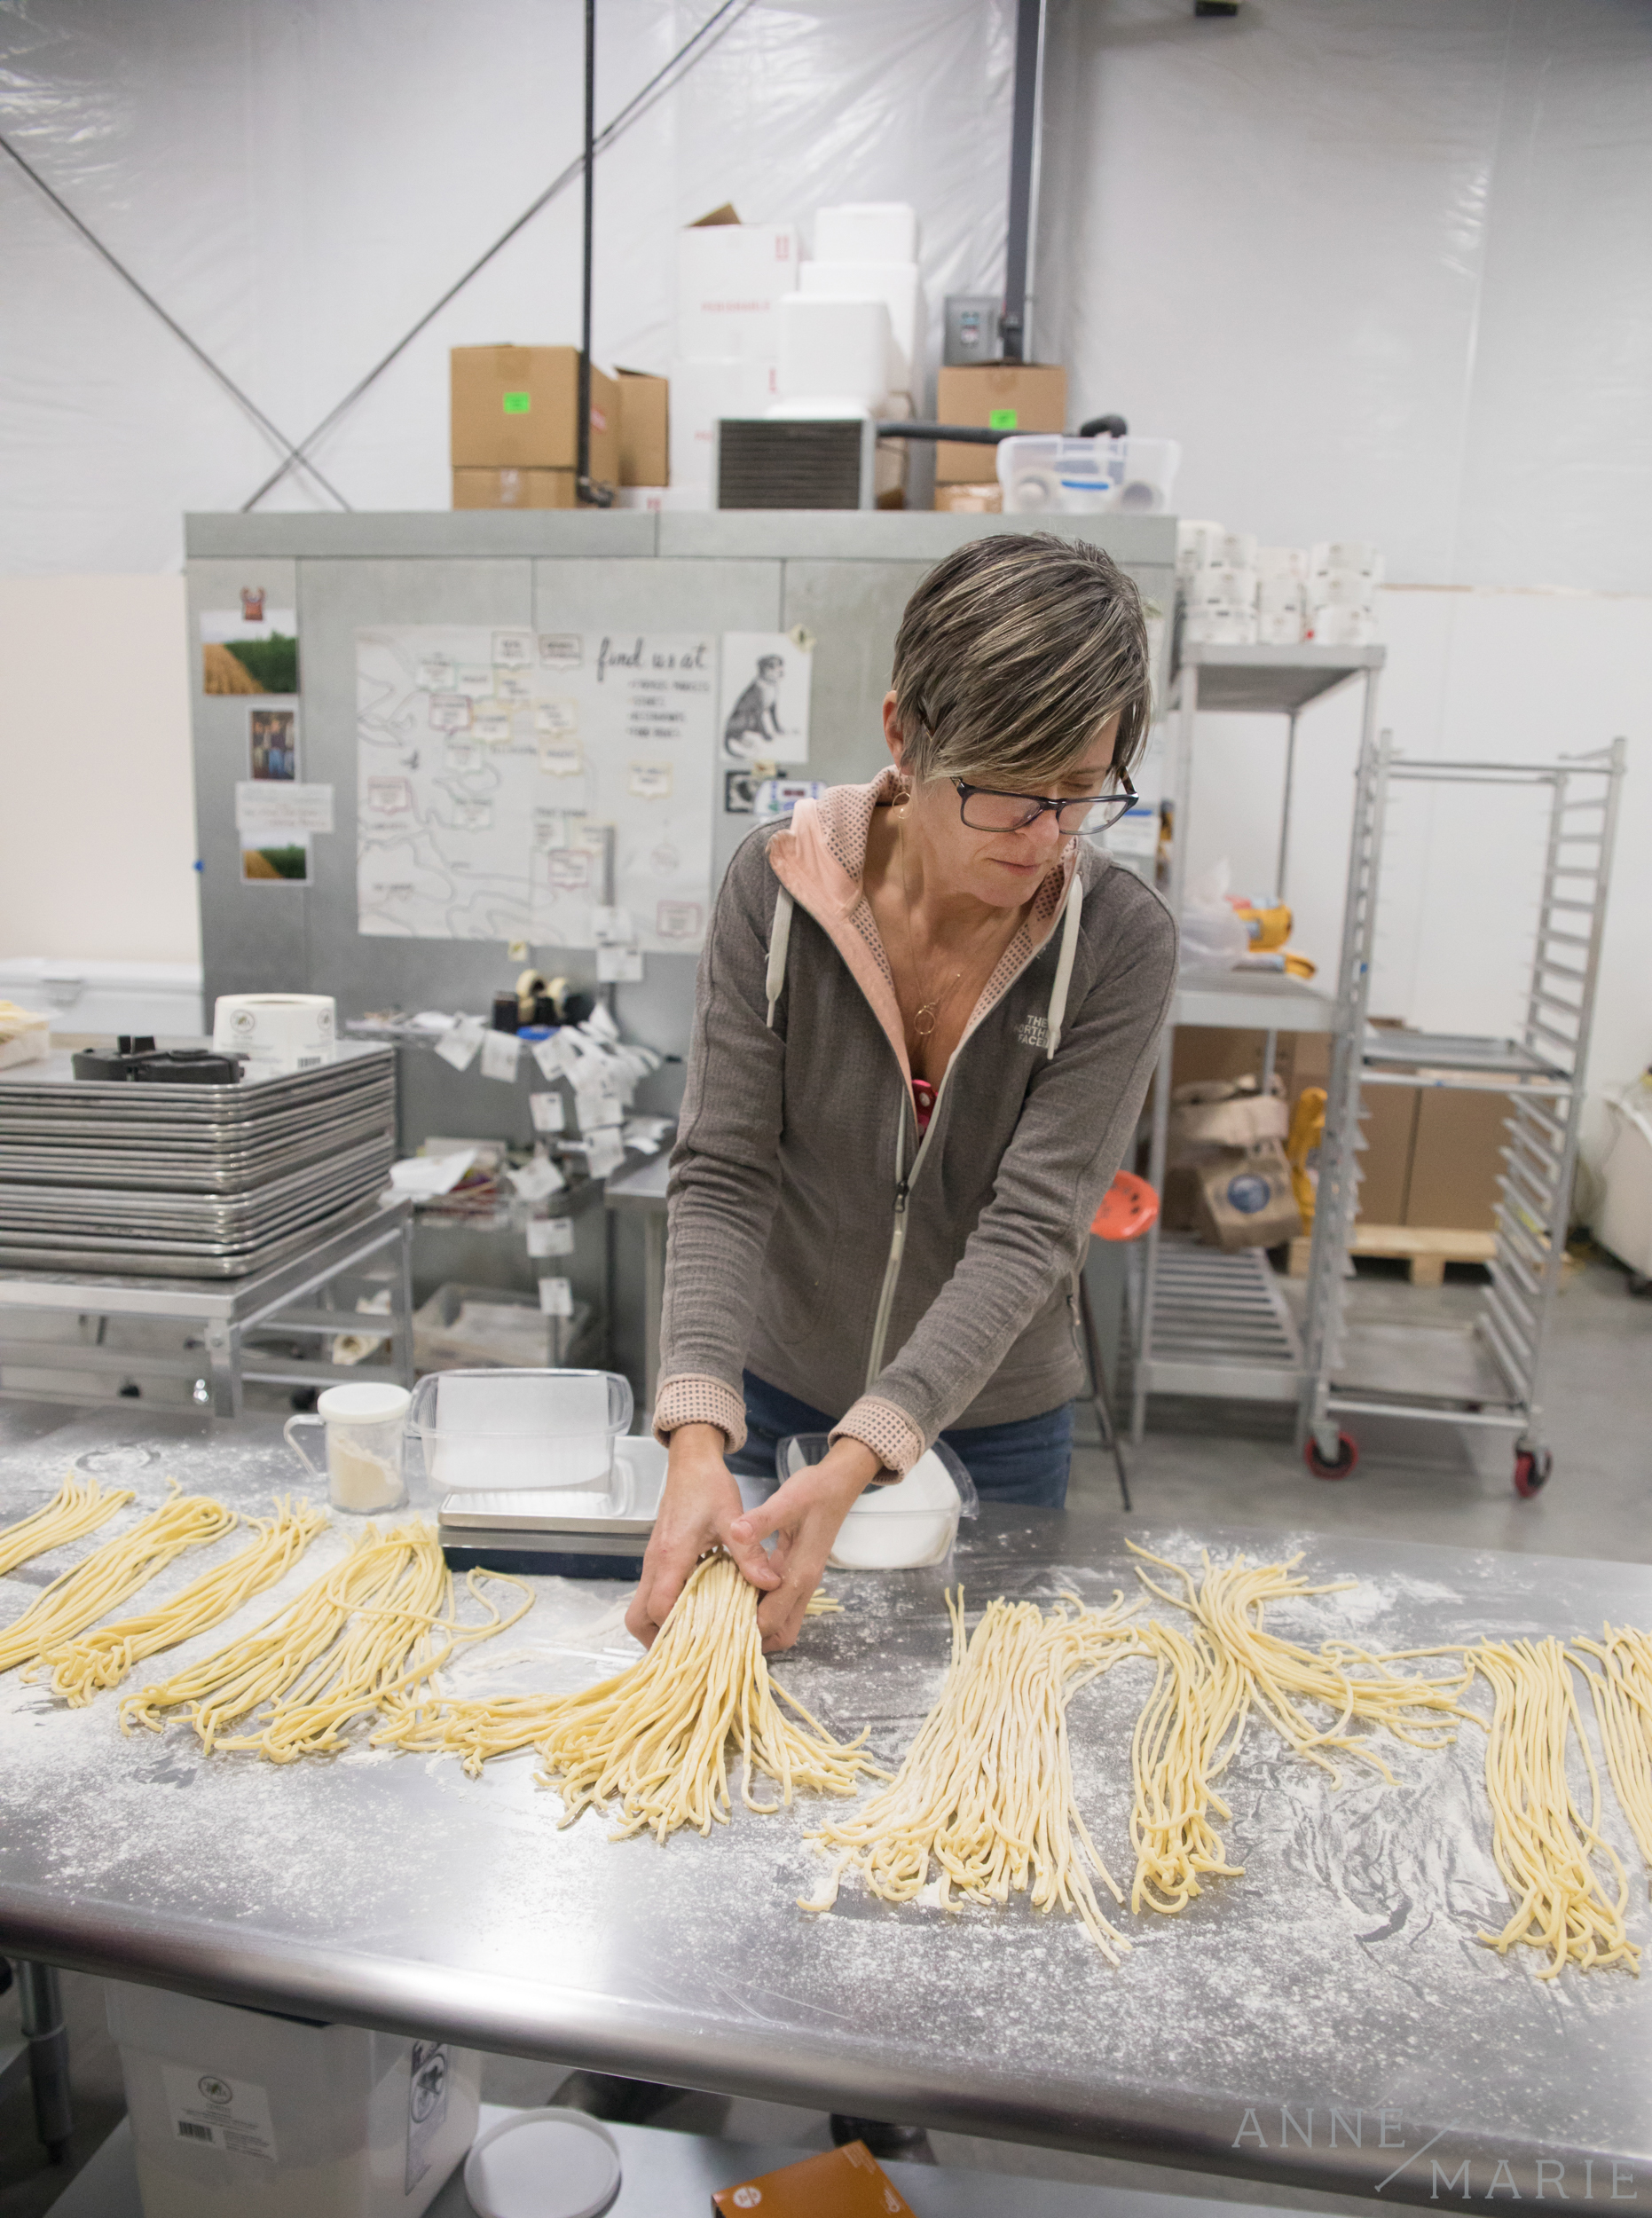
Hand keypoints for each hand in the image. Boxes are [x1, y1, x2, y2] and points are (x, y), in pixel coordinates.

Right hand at [626, 1425, 779, 1648]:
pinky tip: (701, 1608)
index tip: (701, 1645)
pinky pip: (654, 1593)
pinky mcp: (660, 1558)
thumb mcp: (733, 1518)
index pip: (659, 1608)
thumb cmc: (708, 1486)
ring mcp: (654, 1562)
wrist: (691, 1462)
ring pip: (643, 1608)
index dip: (675, 1631)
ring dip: (664, 1625)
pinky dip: (670, 1608)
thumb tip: (770, 1583)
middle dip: (659, 1640)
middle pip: (638, 1618)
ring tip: (698, 1634)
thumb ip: (749, 1552)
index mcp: (671, 1556)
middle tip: (693, 1650)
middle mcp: (655, 1563)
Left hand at [729, 1438, 880, 1653]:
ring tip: (723, 1616)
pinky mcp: (795, 1574)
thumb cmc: (815, 1491)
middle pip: (782, 1633)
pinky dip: (760, 1608)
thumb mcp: (787, 1500)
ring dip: (757, 1625)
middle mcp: (804, 1585)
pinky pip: (778, 1604)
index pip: (772, 1619)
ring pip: (782, 1622)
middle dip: (754, 1639)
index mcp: (801, 1573)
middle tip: (720, 1629)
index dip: (746, 1629)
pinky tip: (735, 1594)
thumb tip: (736, 1531)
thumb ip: (762, 1519)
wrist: (839, 1484)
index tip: (715, 1628)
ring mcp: (801, 1581)